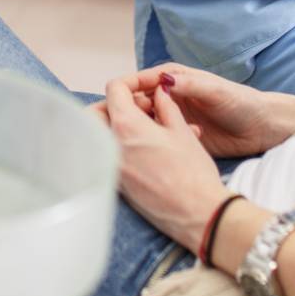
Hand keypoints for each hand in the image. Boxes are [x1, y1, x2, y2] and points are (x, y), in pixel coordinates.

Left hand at [95, 77, 229, 253]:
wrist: (198, 213)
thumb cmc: (193, 173)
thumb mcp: (181, 131)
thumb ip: (166, 105)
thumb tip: (159, 92)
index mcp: (126, 127)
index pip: (114, 89)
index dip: (131, 82)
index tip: (145, 87)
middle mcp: (111, 146)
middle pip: (97, 113)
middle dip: (114, 104)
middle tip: (142, 107)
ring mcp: (112, 167)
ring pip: (102, 135)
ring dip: (117, 124)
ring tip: (148, 126)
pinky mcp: (117, 184)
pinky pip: (110, 156)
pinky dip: (121, 145)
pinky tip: (148, 147)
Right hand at [124, 65, 287, 157]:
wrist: (261, 128)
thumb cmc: (241, 103)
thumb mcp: (215, 91)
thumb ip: (190, 85)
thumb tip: (162, 80)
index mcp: (174, 78)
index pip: (141, 81)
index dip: (125, 90)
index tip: (112, 101)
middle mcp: (169, 96)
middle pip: (137, 102)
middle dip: (126, 112)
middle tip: (118, 127)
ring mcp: (172, 118)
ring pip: (144, 122)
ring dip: (137, 130)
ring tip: (131, 143)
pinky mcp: (178, 137)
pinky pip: (158, 139)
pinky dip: (152, 144)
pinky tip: (151, 153)